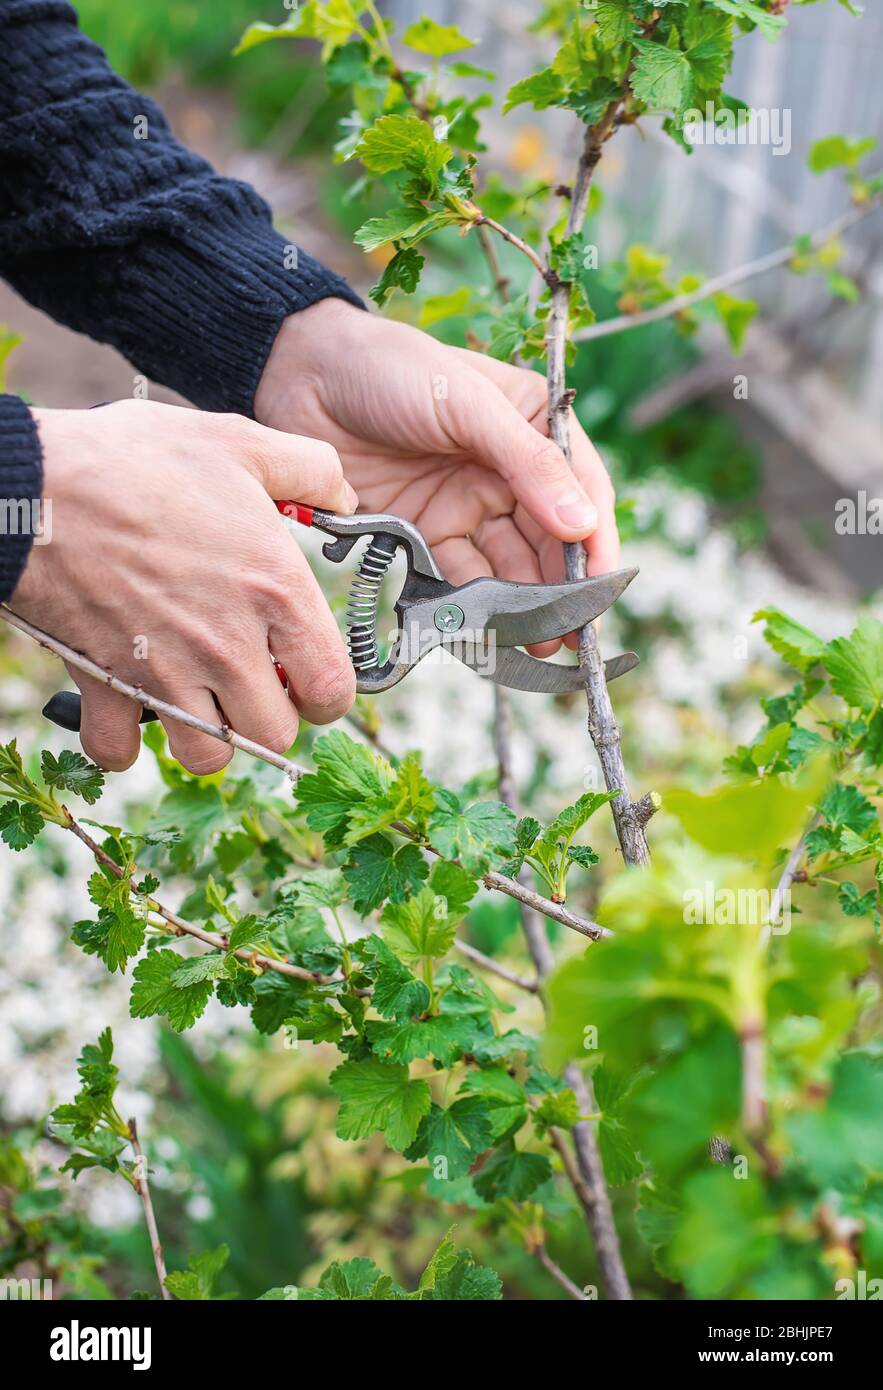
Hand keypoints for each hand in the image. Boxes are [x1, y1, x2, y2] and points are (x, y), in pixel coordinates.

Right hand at [14, 400, 357, 772]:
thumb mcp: (239, 442)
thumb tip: (345, 497)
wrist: (36, 484)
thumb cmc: (134, 460)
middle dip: (268, 716)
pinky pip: (120, 751)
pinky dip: (121, 743)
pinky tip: (128, 706)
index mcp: (275, 591)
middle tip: (250, 683)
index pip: (333, 689)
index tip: (307, 674)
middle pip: (276, 734)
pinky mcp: (106, 683)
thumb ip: (310, 468)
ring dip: (207, 736)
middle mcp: (229, 645)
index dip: (326, 691)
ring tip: (197, 698)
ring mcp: (167, 672)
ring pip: (209, 756)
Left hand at [255, 298, 617, 655]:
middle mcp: (509, 470)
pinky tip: (488, 629)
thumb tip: (582, 523)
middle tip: (571, 632)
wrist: (302, 375)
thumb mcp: (468, 405)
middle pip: (551, 538)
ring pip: (510, 566)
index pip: (582, 489)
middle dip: (564, 586)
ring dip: (526, 605)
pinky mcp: (425, 532)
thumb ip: (527, 464)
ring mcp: (467, 504)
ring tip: (537, 642)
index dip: (597, 540)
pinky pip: (460, 577)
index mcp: (534, 424)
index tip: (602, 586)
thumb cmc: (391, 368)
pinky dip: (475, 605)